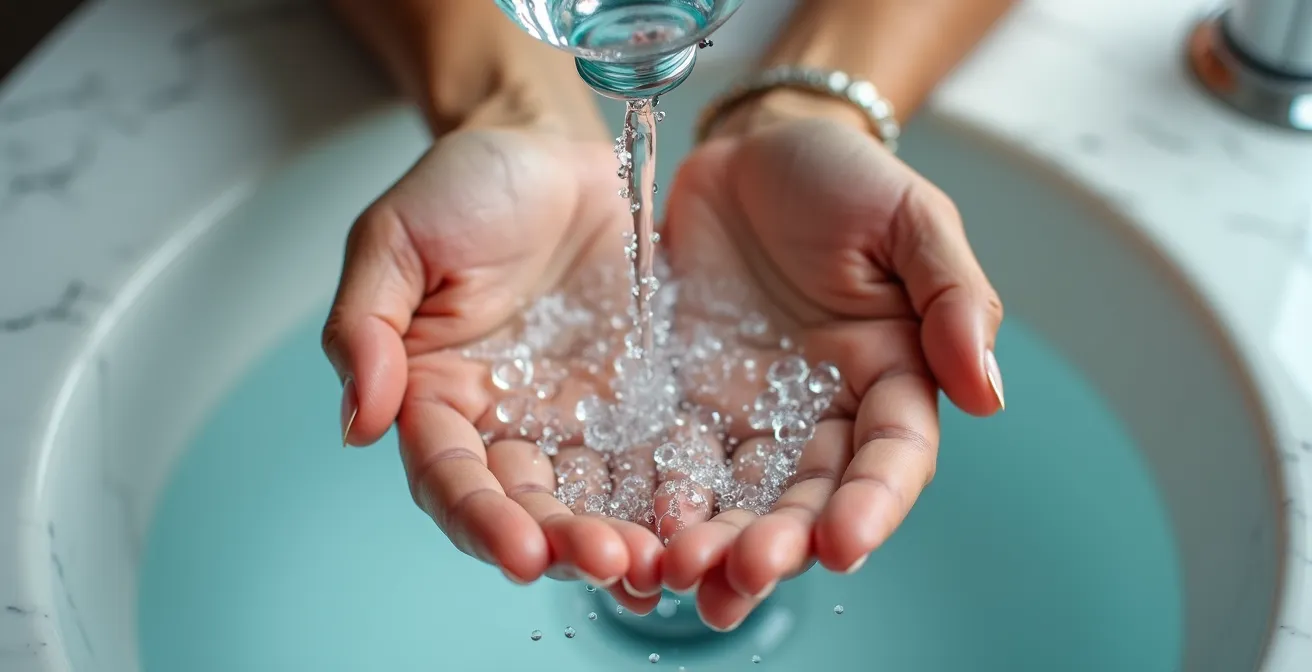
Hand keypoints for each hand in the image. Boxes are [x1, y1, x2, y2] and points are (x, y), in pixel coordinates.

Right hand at [320, 120, 668, 610]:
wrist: (558, 153)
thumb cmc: (468, 187)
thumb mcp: (394, 237)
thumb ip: (364, 325)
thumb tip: (357, 422)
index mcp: (439, 397)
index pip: (449, 477)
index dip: (480, 518)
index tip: (518, 550)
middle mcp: (507, 423)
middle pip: (527, 504)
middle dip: (562, 542)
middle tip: (606, 562)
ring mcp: (577, 417)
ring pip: (594, 496)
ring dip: (618, 536)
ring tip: (653, 561)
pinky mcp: (638, 401)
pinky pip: (654, 458)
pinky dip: (669, 498)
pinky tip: (694, 533)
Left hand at [657, 91, 1005, 629]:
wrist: (748, 149)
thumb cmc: (840, 177)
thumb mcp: (909, 217)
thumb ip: (952, 296)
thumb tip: (987, 395)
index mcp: (889, 374)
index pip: (891, 454)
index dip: (872, 501)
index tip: (845, 543)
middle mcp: (821, 410)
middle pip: (808, 494)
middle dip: (782, 542)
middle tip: (743, 575)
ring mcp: (749, 410)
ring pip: (739, 495)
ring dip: (717, 543)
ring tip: (683, 577)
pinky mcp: (683, 399)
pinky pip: (672, 460)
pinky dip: (657, 504)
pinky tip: (636, 541)